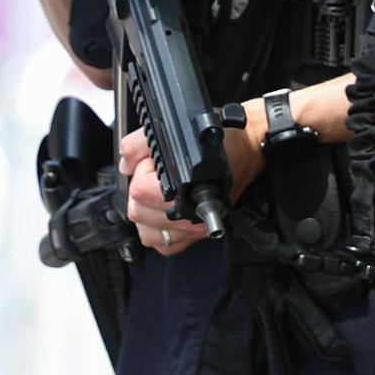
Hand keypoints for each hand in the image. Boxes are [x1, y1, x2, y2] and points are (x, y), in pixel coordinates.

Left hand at [119, 129, 210, 254]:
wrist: (250, 148)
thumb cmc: (222, 140)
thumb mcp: (179, 128)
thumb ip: (140, 144)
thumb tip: (125, 162)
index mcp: (190, 188)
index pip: (140, 190)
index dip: (141, 169)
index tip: (154, 159)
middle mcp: (193, 215)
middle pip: (137, 212)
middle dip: (140, 189)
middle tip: (155, 174)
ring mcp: (195, 229)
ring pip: (146, 233)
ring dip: (145, 212)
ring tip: (157, 193)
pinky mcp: (196, 236)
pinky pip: (163, 245)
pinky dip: (157, 232)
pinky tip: (162, 212)